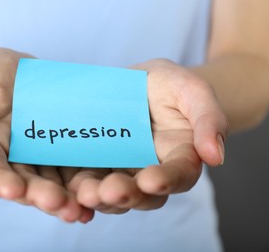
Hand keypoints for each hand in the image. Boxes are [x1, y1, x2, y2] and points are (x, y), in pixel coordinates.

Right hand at [0, 48, 93, 222]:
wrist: (16, 72)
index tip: (11, 190)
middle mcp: (15, 159)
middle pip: (25, 183)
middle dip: (39, 195)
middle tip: (56, 204)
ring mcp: (41, 157)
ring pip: (51, 184)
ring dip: (64, 200)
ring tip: (79, 211)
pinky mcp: (63, 152)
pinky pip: (72, 172)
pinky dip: (82, 187)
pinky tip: (95, 200)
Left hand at [64, 59, 228, 213]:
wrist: (138, 84)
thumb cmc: (169, 86)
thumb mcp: (192, 91)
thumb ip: (208, 119)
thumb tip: (215, 156)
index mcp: (178, 157)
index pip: (178, 175)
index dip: (166, 180)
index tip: (151, 180)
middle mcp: (149, 171)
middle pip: (142, 195)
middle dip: (126, 195)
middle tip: (110, 191)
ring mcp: (120, 170)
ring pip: (111, 194)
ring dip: (99, 197)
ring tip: (85, 194)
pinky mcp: (94, 165)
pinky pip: (85, 182)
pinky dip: (76, 191)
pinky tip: (67, 192)